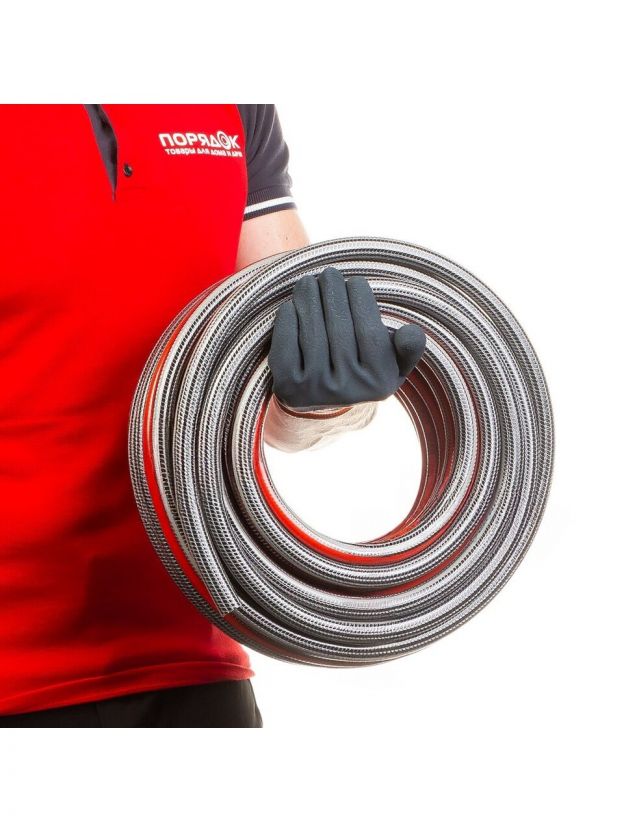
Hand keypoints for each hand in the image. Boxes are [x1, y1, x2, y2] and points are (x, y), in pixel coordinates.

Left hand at [268, 267, 425, 409]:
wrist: (325, 407)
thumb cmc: (364, 372)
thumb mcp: (394, 365)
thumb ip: (408, 348)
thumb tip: (412, 332)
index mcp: (378, 382)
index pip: (369, 330)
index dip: (360, 299)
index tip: (355, 281)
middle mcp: (348, 389)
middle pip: (338, 328)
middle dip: (332, 293)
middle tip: (329, 273)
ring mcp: (315, 390)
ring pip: (311, 332)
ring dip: (308, 299)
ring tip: (309, 282)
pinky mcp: (288, 387)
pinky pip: (287, 344)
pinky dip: (288, 320)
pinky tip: (294, 305)